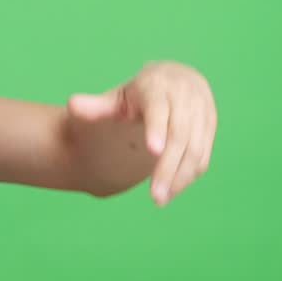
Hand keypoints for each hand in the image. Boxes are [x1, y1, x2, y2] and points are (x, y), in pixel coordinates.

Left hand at [67, 61, 216, 205]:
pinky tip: (171, 190)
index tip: (153, 151)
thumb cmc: (136, 94)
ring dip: (180, 177)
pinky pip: (203, 154)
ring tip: (159, 200)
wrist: (172, 80)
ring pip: (196, 148)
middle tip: (154, 198)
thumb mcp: (115, 98)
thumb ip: (95, 106)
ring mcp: (202, 110)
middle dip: (167, 167)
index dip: (157, 129)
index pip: (159, 109)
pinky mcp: (210, 126)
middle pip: (180, 134)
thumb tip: (71, 105)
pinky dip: (188, 175)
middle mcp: (184, 95)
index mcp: (158, 85)